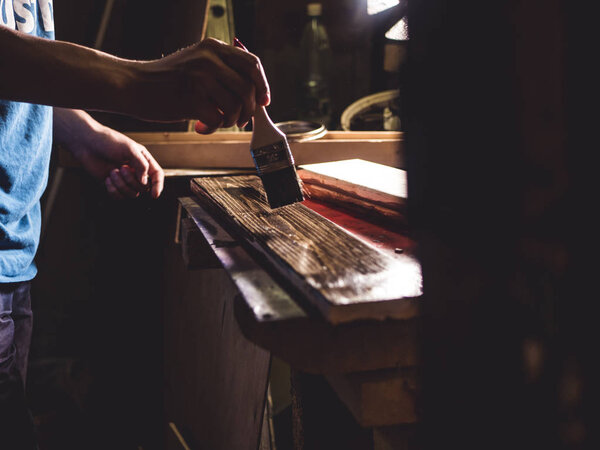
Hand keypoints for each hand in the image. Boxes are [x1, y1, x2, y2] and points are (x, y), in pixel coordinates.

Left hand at [54, 108, 163, 199]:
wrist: (87, 143)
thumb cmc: (108, 142)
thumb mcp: (129, 149)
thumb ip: (141, 165)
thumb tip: (145, 183)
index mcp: (143, 160)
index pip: (157, 175)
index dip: (158, 186)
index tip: (154, 195)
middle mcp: (136, 171)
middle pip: (143, 187)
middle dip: (131, 180)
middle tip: (120, 168)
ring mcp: (124, 179)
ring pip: (131, 194)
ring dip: (121, 184)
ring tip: (112, 172)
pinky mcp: (113, 185)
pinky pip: (119, 197)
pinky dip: (113, 190)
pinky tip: (106, 179)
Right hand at [138, 38, 269, 131]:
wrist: (133, 86)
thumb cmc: (166, 81)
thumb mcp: (196, 63)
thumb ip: (222, 71)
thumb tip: (254, 94)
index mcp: (213, 48)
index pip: (252, 65)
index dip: (263, 86)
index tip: (263, 102)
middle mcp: (208, 59)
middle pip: (248, 89)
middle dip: (249, 110)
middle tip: (239, 120)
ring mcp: (200, 78)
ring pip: (236, 106)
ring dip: (231, 121)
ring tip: (216, 121)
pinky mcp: (191, 98)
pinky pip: (219, 119)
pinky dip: (214, 127)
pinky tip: (202, 126)